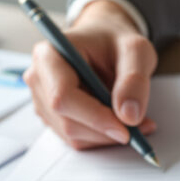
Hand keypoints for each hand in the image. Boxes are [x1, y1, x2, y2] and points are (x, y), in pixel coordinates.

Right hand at [23, 0, 156, 148]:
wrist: (104, 43)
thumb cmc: (115, 42)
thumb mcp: (136, 50)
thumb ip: (135, 79)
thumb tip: (128, 115)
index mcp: (50, 55)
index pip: (64, 97)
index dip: (95, 117)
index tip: (126, 128)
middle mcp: (39, 78)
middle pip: (67, 121)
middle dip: (106, 130)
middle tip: (140, 126)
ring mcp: (42, 100)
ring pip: (73, 135)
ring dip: (107, 136)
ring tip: (136, 121)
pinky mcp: (51, 117)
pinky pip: (76, 138)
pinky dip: (102, 137)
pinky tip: (120, 122)